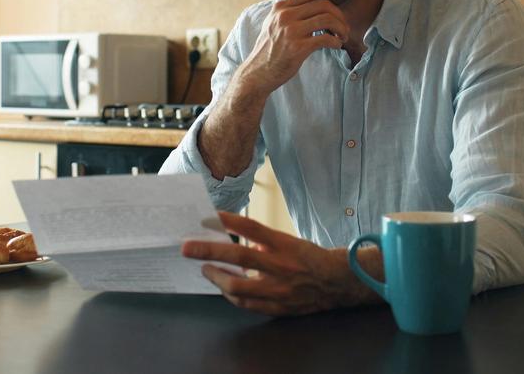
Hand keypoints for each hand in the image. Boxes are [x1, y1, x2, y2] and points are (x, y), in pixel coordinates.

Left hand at [183, 211, 370, 315]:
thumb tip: (229, 237)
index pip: (253, 228)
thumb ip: (261, 241)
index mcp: (285, 245)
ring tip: (205, 269)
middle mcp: (282, 266)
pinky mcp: (279, 307)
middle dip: (209, 251)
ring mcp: (280, 289)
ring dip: (216, 277)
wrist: (336, 282)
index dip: (228, 221)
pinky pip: (247, 304)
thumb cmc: (308, 257)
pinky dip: (231, 295)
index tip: (207, 216)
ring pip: (239, 286)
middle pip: (240, 256)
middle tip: (187, 248)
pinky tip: (222, 287)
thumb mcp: (287, 241)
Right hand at [237, 0, 351, 94]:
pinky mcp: (297, 48)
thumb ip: (289, 10)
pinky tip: (336, 46)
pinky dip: (336, 42)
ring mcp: (290, 31)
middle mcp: (285, 15)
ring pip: (327, 19)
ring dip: (341, 28)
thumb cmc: (270, 48)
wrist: (258, 73)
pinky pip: (326, 39)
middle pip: (323, 4)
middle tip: (344, 27)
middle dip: (340, 15)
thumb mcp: (274, 23)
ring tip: (342, 37)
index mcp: (281, 7)